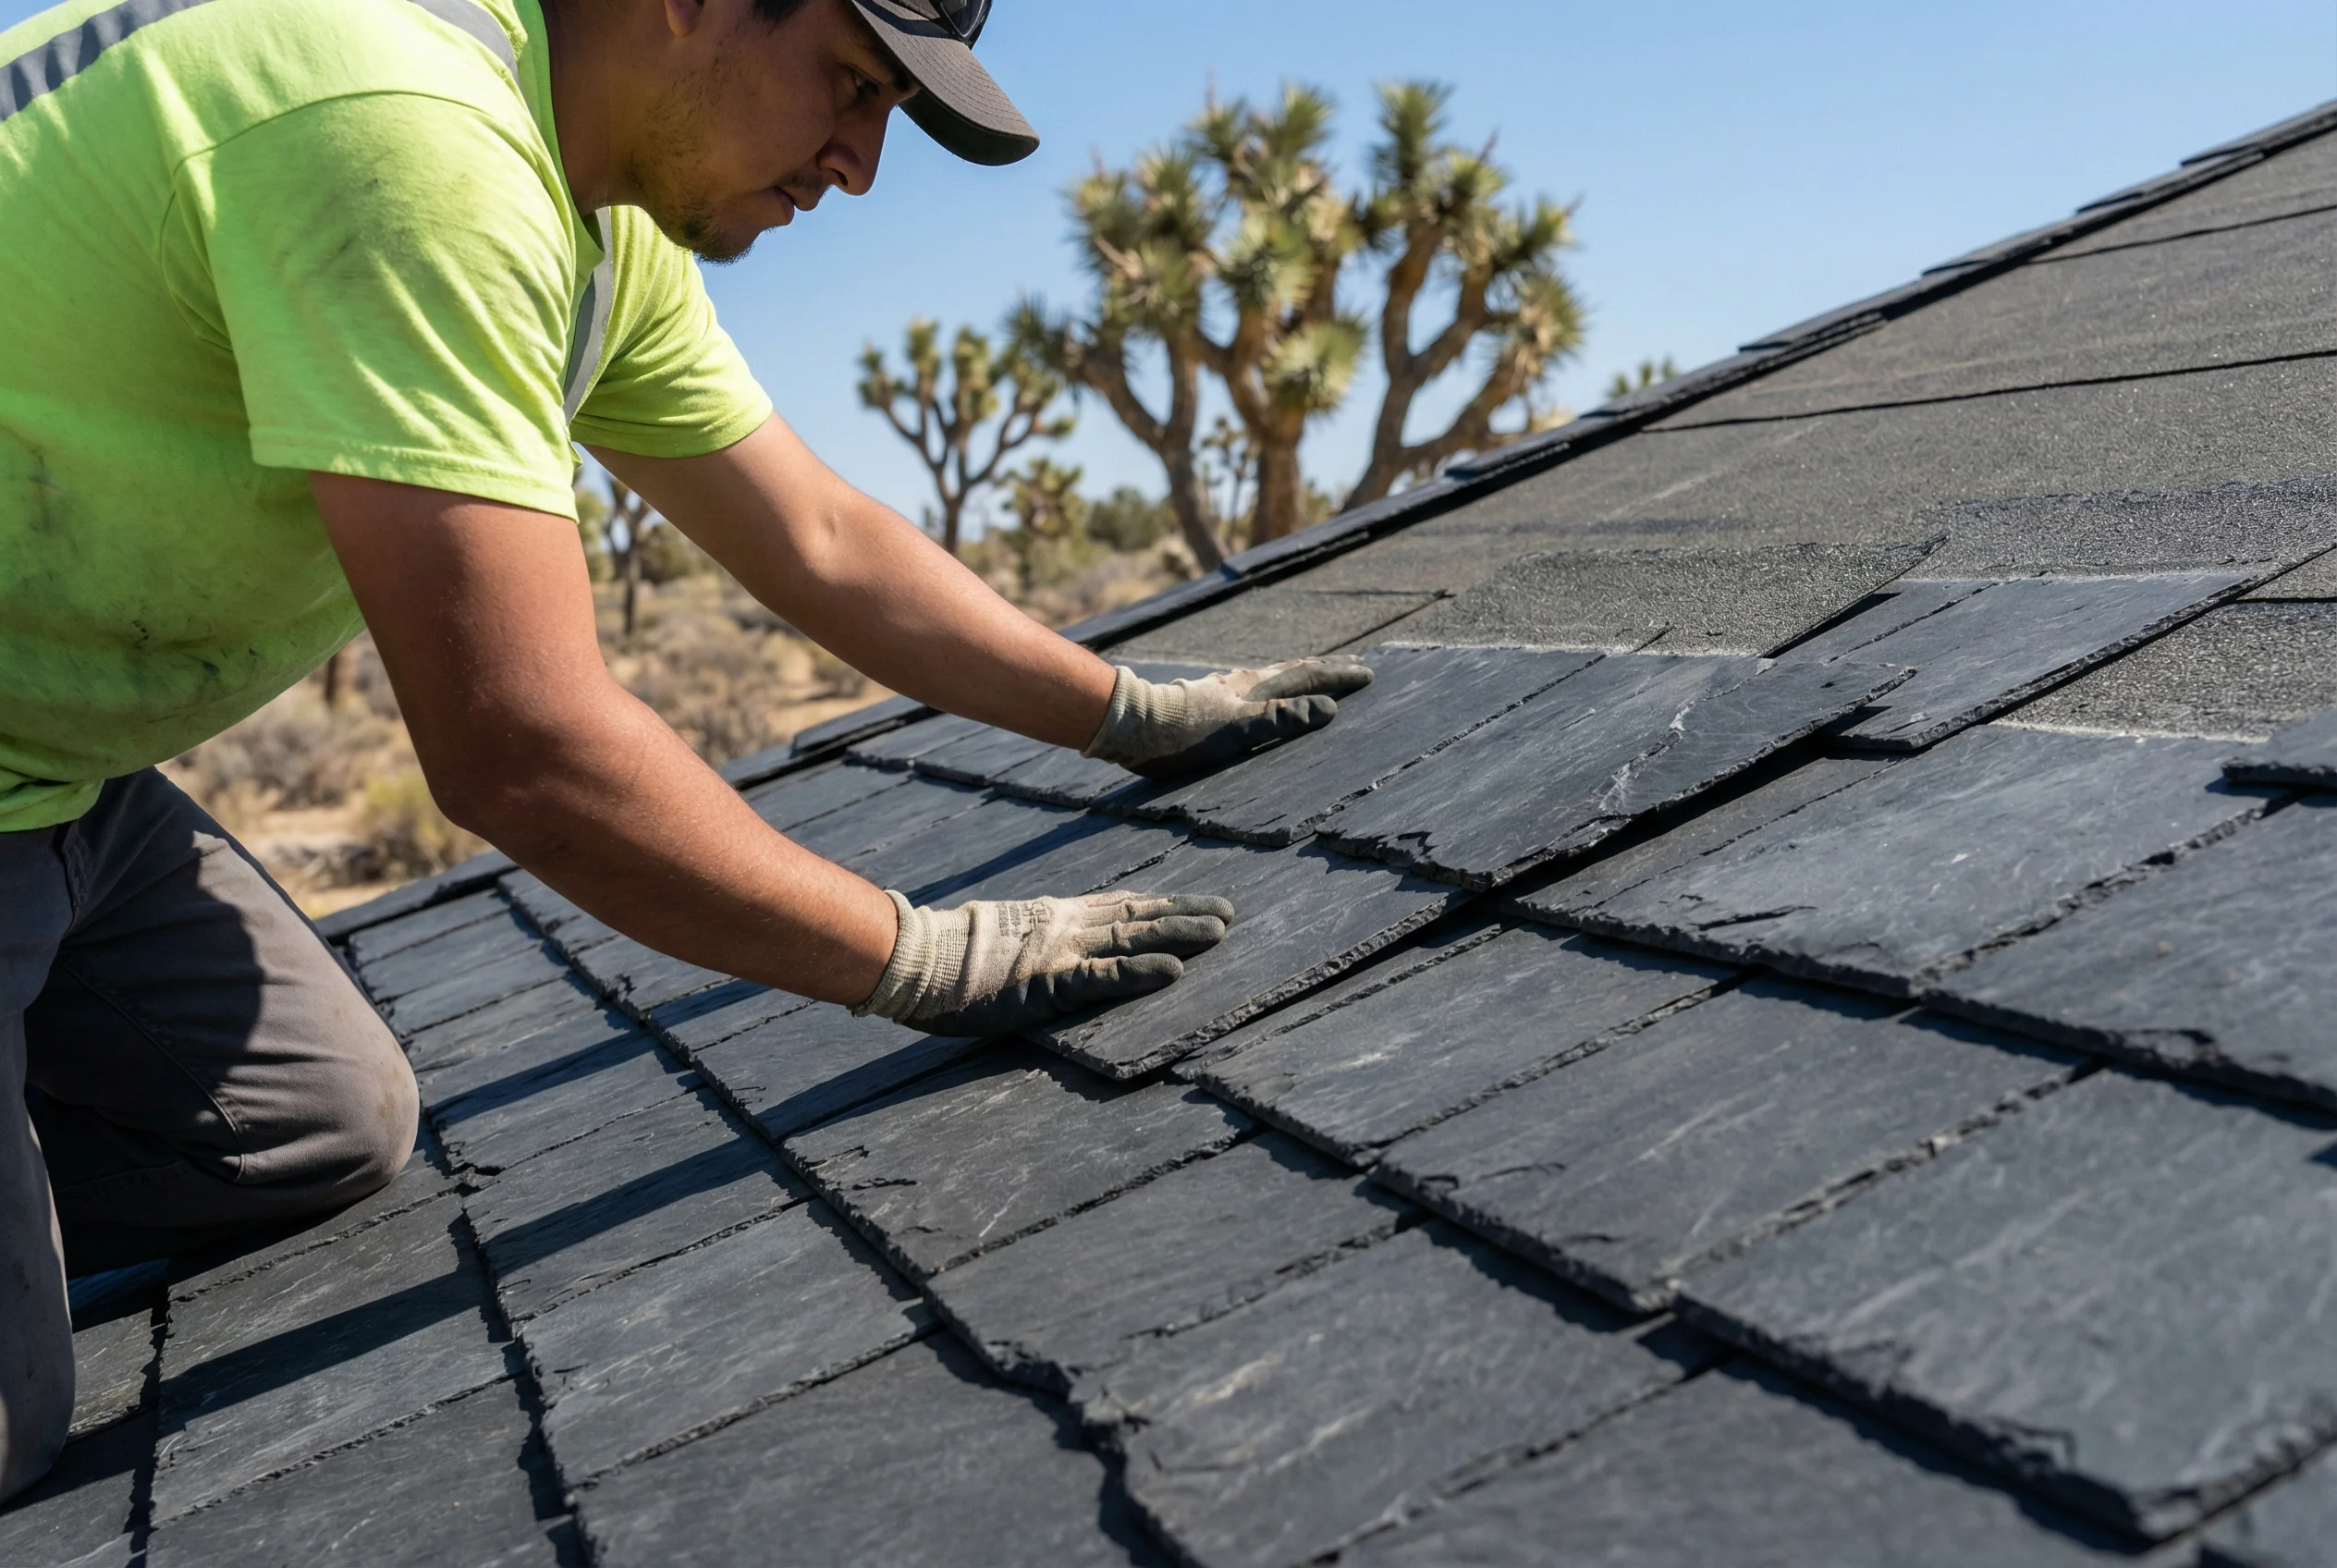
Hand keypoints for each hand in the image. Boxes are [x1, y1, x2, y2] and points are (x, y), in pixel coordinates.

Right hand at [853, 889, 1234, 1035]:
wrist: (912, 959)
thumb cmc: (943, 955)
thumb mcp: (995, 937)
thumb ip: (1026, 939)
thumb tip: (1034, 949)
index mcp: (1050, 917)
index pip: (1116, 906)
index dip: (1158, 904)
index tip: (1193, 901)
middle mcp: (1063, 927)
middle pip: (1135, 915)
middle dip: (1183, 913)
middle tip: (1227, 912)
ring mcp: (1059, 952)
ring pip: (1131, 937)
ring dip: (1178, 934)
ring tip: (1220, 932)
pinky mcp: (1049, 982)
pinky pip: (1104, 976)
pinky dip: (1141, 972)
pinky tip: (1175, 970)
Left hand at [1082, 660, 1373, 777]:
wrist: (1131, 725)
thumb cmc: (1182, 735)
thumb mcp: (1237, 732)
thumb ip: (1281, 720)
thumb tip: (1328, 709)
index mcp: (1255, 688)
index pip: (1308, 677)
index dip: (1338, 677)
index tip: (1367, 673)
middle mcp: (1242, 683)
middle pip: (1292, 672)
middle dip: (1325, 670)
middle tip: (1352, 666)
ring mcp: (1224, 690)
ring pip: (1271, 679)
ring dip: (1298, 678)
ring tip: (1313, 678)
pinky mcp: (1206, 701)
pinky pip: (1252, 692)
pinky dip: (1271, 691)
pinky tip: (1259, 697)